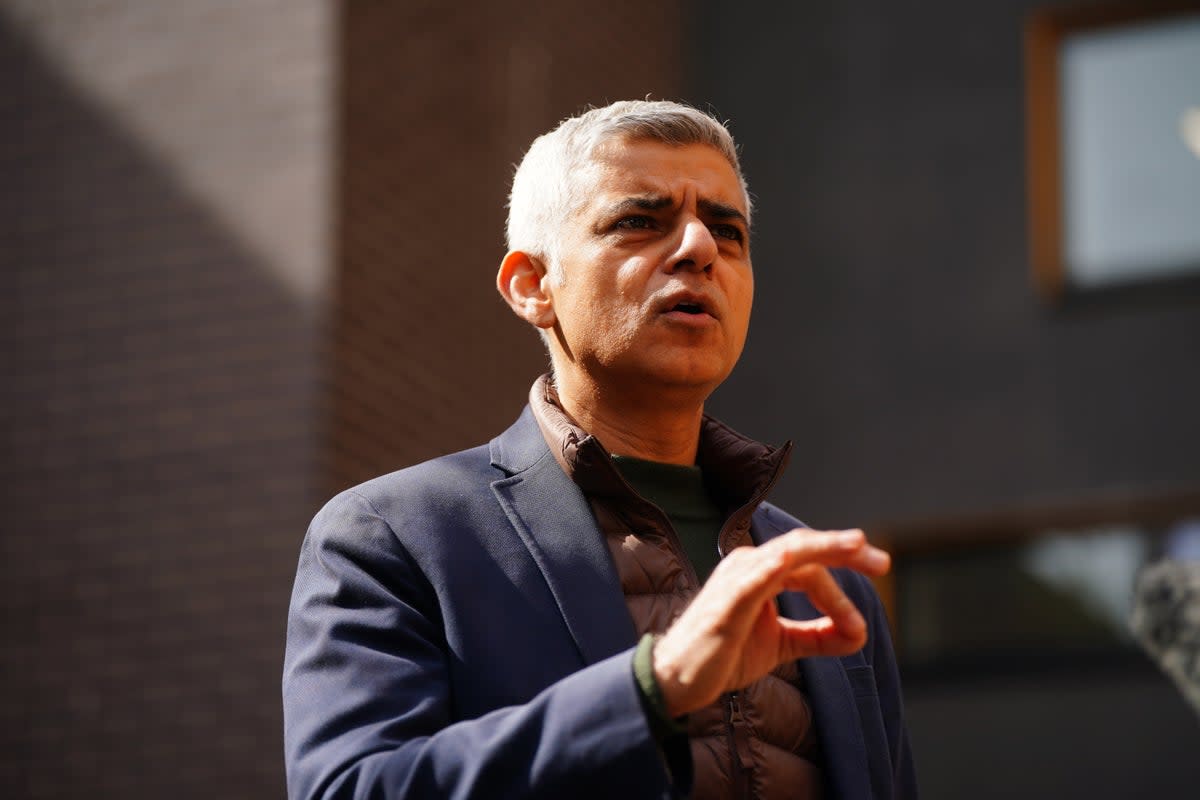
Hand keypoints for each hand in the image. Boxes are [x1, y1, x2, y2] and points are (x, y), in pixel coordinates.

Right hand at [651, 528, 890, 716]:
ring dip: (825, 550)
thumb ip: (819, 636)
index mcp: (762, 571)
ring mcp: (736, 580)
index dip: (842, 583)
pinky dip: (775, 567)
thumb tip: (860, 633)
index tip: (864, 617)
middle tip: (882, 562)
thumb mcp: (782, 643)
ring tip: (858, 547)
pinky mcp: (726, 602)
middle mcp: (749, 565)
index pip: (811, 566)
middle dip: (844, 550)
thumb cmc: (725, 654)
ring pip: (787, 554)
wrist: (679, 679)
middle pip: (804, 549)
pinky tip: (793, 560)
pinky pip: (753, 578)